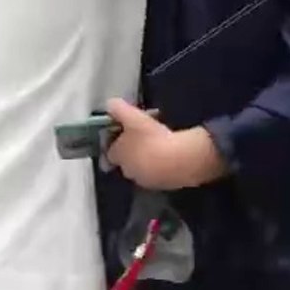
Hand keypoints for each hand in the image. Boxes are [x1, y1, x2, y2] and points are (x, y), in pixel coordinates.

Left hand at [105, 98, 226, 190]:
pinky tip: (173, 152)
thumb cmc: (152, 137)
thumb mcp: (133, 116)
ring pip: (143, 166)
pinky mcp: (163, 185)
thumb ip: (118, 108)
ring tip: (162, 140)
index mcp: (117, 156)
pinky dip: (163, 164)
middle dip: (135, 147)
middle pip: (127, 159)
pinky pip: (159, 172)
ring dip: (149, 156)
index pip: (110, 150)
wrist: (179, 160)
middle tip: (147, 132)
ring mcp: (145, 180)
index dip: (117, 140)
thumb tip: (111, 104)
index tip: (127, 130)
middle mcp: (128, 171)